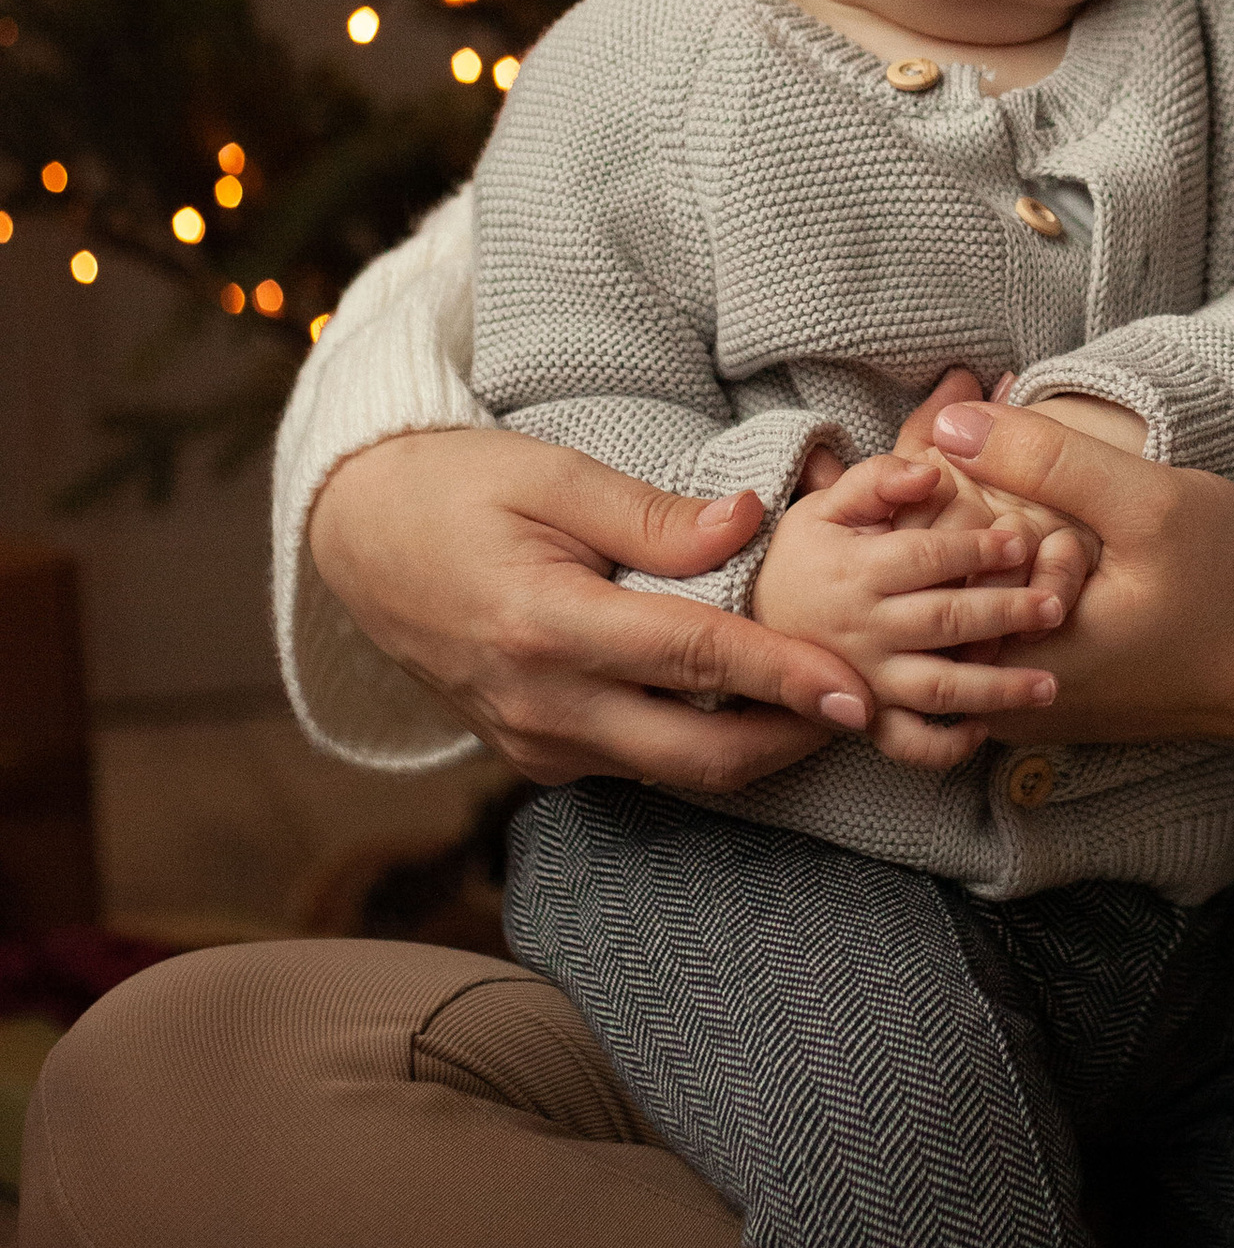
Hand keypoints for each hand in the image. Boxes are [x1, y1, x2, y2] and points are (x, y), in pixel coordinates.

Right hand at [307, 427, 872, 793]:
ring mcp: (533, 742)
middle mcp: (540, 704)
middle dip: (790, 741)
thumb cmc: (457, 488)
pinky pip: (633, 767)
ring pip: (670, 773)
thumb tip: (750, 522)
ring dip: (751, 749)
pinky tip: (742, 709)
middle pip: (696, 755)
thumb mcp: (552, 474)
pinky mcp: (533, 756)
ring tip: (821, 708)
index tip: (856, 691)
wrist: (358, 537)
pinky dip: (696, 747)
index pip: (693, 661)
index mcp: (546, 626)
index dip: (784, 677)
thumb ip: (653, 513)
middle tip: (862, 707)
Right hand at [753, 454, 1072, 771]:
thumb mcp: (828, 506)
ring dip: (995, 689)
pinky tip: (986, 730)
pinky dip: (944, 745)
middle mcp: (865, 629)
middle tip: (1055, 606)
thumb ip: (878, 479)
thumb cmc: (807, 553)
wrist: (752, 619)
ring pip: (937, 689)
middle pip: (944, 622)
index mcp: (858, 570)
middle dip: (1004, 614)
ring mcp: (867, 679)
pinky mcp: (868, 717)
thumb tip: (929, 472)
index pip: (926, 558)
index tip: (1021, 540)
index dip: (976, 549)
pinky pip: (907, 742)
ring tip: (1049, 684)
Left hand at [926, 401, 1233, 929]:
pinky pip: (996, 615)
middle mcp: (1000, 695)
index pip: (912, 558)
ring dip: (977, 522)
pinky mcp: (1050, 689)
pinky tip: (1049, 507)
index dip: (924, 475)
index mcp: (1010, 659)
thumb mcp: (1150, 506)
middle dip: (947, 493)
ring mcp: (1024, 698)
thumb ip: (1048, 462)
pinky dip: (1007, 555)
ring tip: (1020, 461)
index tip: (965, 415)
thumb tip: (951, 420)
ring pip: (960, 596)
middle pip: (927, 580)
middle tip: (983, 423)